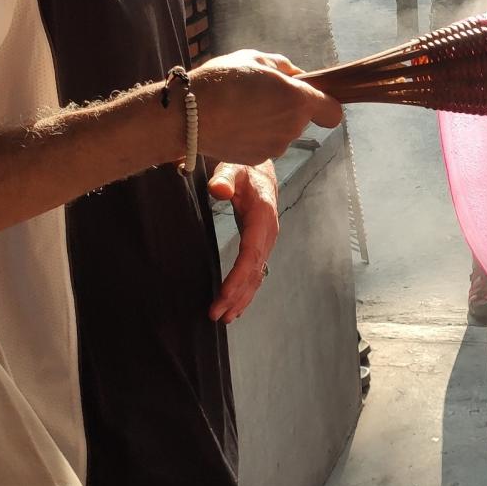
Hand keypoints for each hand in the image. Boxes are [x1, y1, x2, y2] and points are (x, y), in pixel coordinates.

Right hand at [190, 50, 341, 165]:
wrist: (189, 114)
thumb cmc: (223, 80)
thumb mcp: (255, 59)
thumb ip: (284, 68)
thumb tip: (297, 76)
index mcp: (298, 100)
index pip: (333, 112)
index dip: (325, 104)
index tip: (311, 98)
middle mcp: (292, 127)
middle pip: (302, 120)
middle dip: (288, 109)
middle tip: (261, 95)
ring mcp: (275, 146)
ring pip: (282, 133)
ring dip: (270, 123)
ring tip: (242, 109)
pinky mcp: (257, 159)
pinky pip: (265, 145)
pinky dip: (255, 137)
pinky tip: (234, 124)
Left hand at [208, 161, 278, 323]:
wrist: (258, 170)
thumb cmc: (242, 170)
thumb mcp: (231, 168)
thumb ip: (223, 178)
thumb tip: (218, 190)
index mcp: (263, 216)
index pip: (251, 253)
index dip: (238, 277)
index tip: (223, 295)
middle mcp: (268, 233)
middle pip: (254, 270)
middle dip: (237, 295)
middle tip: (217, 315)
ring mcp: (266, 241)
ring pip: (257, 275)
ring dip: (242, 298)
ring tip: (225, 317)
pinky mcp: (260, 246)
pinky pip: (255, 272)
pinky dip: (246, 290)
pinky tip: (236, 305)